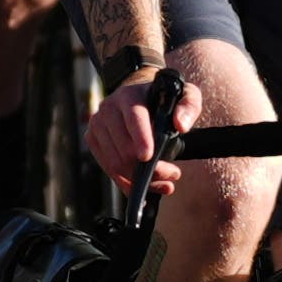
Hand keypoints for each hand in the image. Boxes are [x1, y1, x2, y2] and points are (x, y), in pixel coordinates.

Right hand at [82, 68, 178, 192]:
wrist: (138, 97)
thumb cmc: (164, 98)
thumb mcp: (185, 94)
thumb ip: (188, 106)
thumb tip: (181, 125)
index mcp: (129, 95)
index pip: (134, 118)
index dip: (141, 138)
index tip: (148, 156)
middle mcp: (108, 109)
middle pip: (124, 148)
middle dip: (150, 168)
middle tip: (174, 174)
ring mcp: (97, 125)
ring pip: (115, 164)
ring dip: (141, 179)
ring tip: (165, 182)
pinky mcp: (93, 140)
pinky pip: (109, 170)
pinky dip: (128, 183)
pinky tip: (148, 187)